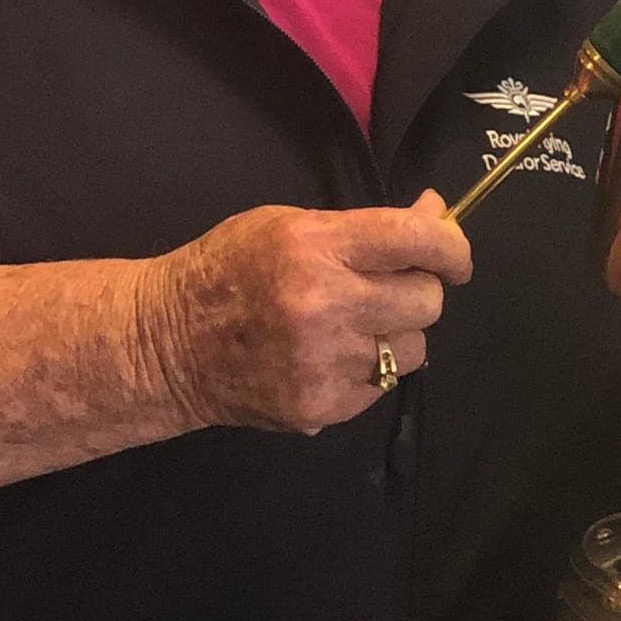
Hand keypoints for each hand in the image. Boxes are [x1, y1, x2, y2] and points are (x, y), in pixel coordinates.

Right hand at [145, 192, 471, 435]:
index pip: (416, 240)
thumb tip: (437, 214)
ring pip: (414, 348)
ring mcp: (324, 361)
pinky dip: (369, 371)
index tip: (454, 257)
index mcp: (317, 246)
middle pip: (426, 300)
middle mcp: (326, 304)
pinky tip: (331, 357)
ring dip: (398, 335)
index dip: (452, 246)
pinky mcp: (321, 405)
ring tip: (356, 326)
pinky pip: (382, 386)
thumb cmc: (229, 269)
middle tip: (391, 289)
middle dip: (420, 290)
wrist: (166, 344)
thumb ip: (367, 225)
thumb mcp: (292, 225)